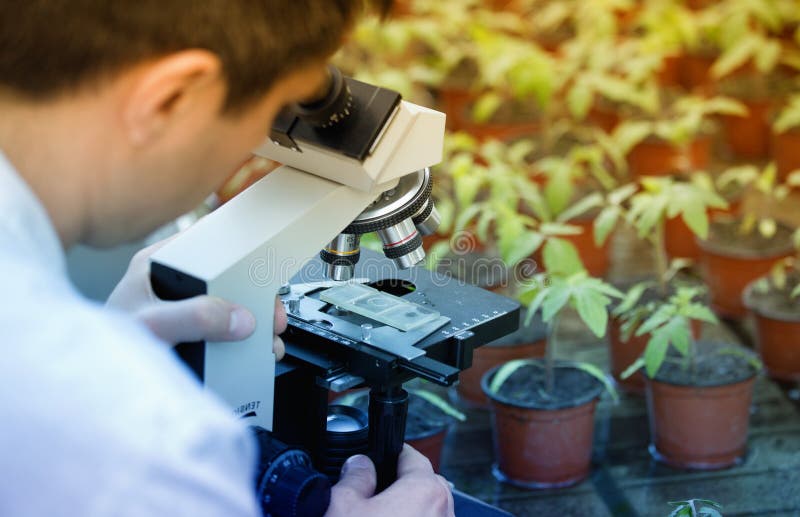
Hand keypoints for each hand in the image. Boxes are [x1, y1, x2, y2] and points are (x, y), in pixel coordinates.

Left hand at [106, 236, 287, 357]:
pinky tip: (254, 356)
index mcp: (159, 265)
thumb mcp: (152, 325)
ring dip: (254, 326)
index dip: (237, 250)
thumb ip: (194, 318)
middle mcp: (174, 286)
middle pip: (227, 281)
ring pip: (229, 310)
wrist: (93, 385)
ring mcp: (184, 313)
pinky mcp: (191, 338)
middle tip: (271, 316)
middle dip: (256, 300)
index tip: (263, 264)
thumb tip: (239, 318)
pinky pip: (224, 335)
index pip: (205, 243)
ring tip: (268, 343)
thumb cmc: (104, 348)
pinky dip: (244, 346)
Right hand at [325, 445, 453, 516]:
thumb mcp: (342, 507)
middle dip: (402, 485)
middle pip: (425, 485)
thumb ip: (354, 477)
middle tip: (376, 492)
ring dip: (410, 510)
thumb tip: (359, 464)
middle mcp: (444, 512)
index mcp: (425, 491)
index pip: (412, 456)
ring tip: (379, 516)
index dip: (391, 453)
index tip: (381, 456)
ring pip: (429, 511)